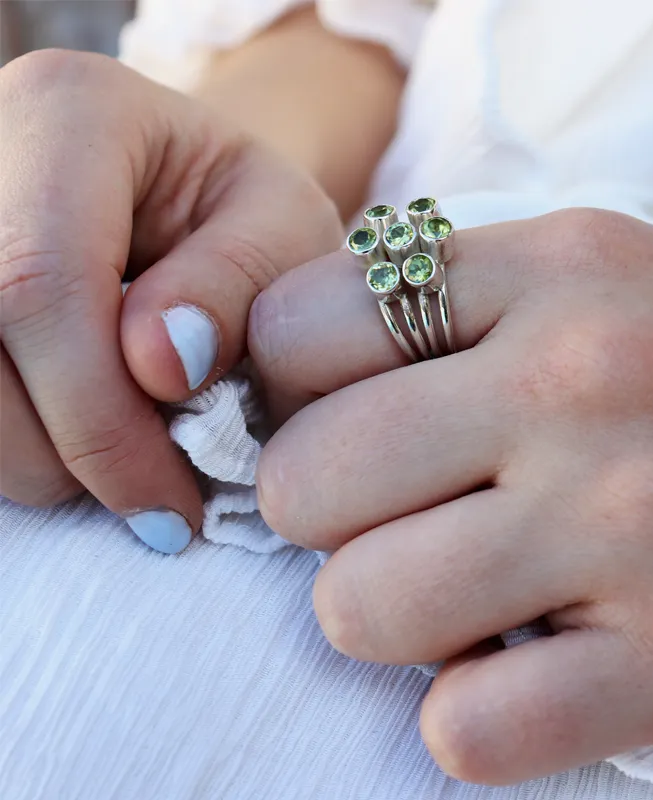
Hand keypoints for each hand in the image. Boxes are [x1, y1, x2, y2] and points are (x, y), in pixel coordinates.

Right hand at [0, 50, 340, 551]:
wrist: (199, 200)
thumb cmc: (252, 216)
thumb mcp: (286, 231)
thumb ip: (234, 285)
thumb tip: (158, 363)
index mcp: (71, 114)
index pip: (40, 281)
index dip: (99, 416)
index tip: (173, 504)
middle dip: (63, 453)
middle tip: (155, 502)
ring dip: (36, 459)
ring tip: (128, 467)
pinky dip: (20, 442)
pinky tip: (83, 444)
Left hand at [248, 208, 652, 782]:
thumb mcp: (601, 273)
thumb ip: (451, 299)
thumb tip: (291, 363)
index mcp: (555, 272)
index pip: (299, 328)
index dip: (287, 385)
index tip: (331, 414)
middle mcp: (584, 384)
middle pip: (304, 481)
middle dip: (324, 514)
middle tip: (399, 512)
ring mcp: (634, 525)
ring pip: (362, 609)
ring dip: (386, 616)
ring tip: (465, 591)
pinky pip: (470, 729)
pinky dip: (472, 715)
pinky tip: (530, 668)